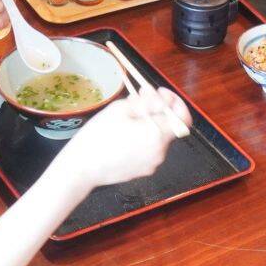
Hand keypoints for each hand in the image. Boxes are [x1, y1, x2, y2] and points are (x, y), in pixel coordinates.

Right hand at [58, 86, 190, 189]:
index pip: (183, 118)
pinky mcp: (142, 171)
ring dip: (150, 124)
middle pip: (169, 127)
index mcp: (157, 135)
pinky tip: (124, 135)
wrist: (81, 168)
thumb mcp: (121, 109)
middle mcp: (160, 152)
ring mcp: (152, 164)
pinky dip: (143, 139)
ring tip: (127, 117)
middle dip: (158, 110)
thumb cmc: (99, 135)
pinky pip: (149, 150)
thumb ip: (147, 102)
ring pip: (158, 138)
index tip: (159, 94)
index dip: (176, 102)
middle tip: (140, 99)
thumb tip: (163, 99)